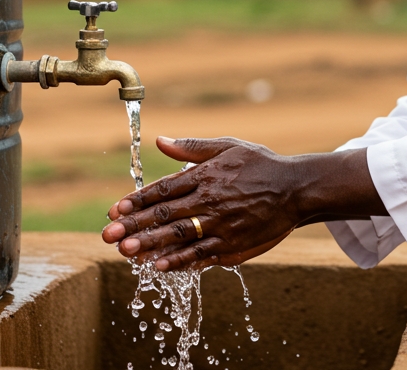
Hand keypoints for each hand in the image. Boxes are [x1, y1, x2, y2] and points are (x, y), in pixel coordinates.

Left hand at [100, 136, 383, 270]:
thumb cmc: (260, 165)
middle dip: (134, 226)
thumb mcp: (228, 146)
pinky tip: (159, 266)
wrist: (297, 190)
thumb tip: (159, 140)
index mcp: (206, 176)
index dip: (137, 201)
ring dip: (150, 245)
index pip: (163, 190)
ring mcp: (221, 226)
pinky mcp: (233, 245)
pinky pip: (202, 255)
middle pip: (165, 216)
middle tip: (108, 236)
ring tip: (126, 252)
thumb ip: (191, 147)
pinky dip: (180, 261)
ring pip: (180, 237)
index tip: (114, 210)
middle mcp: (210, 201)